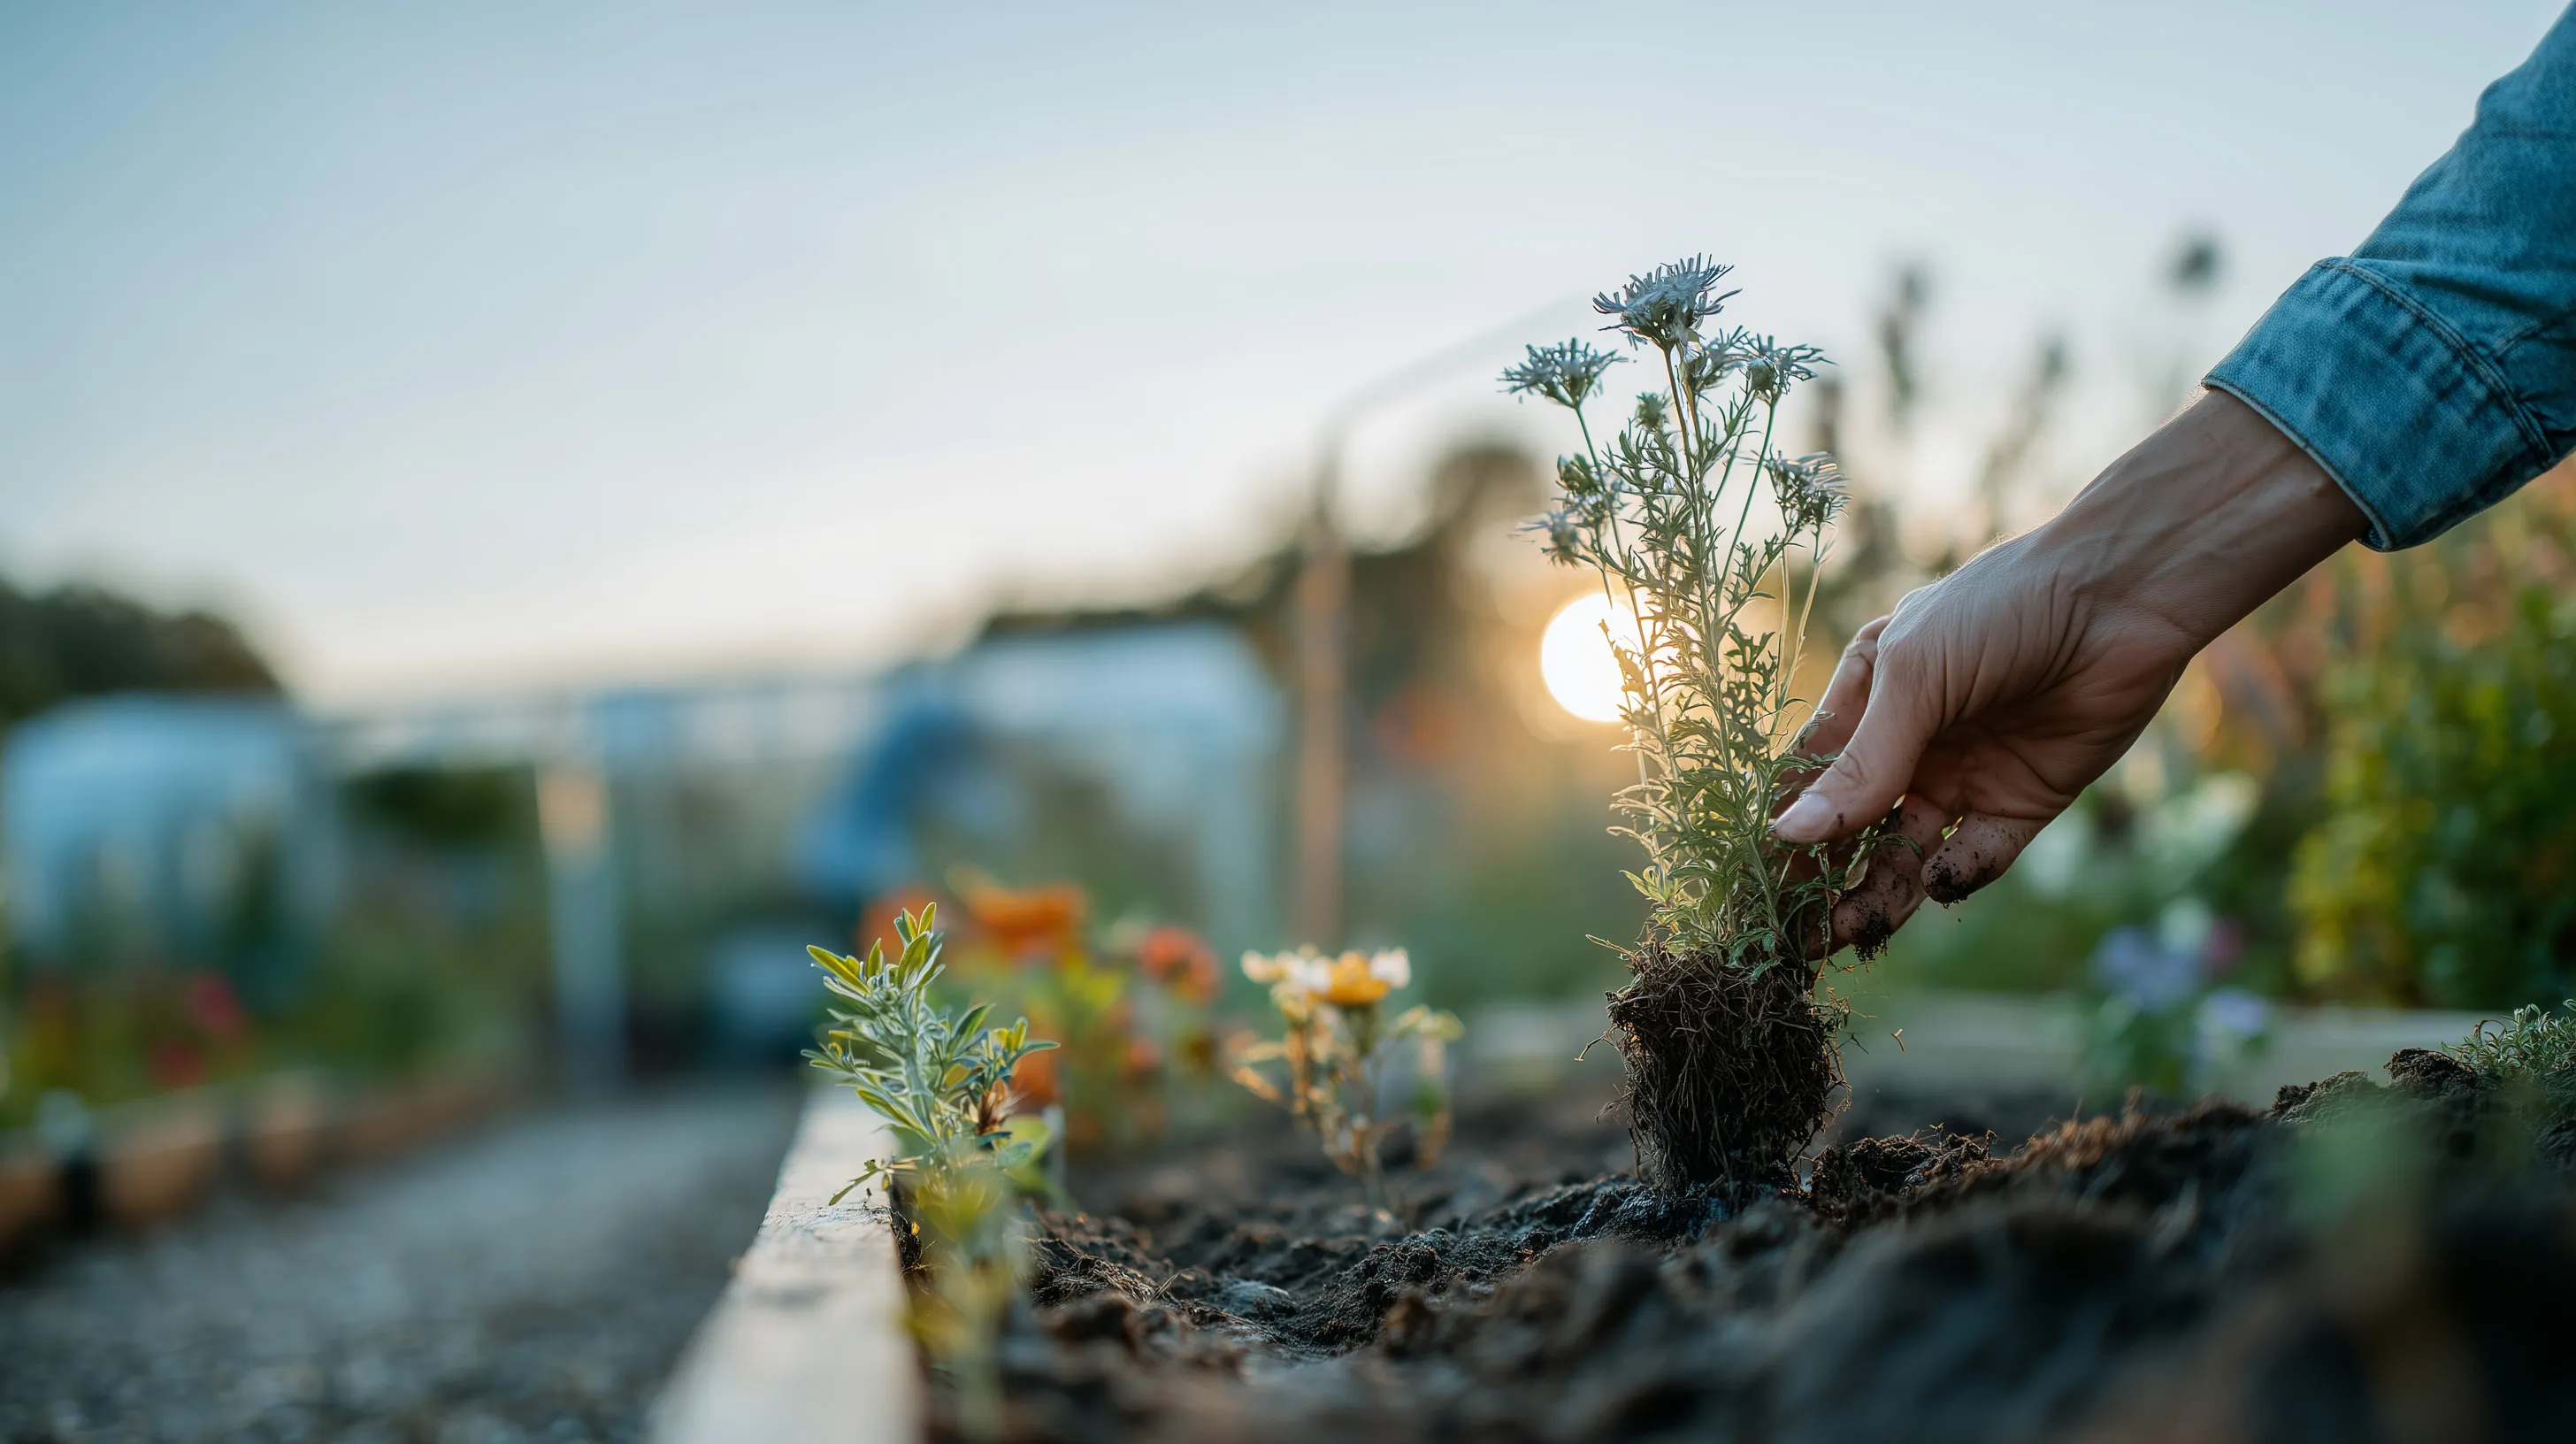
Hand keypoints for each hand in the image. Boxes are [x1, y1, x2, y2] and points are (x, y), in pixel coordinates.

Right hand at [1776, 390, 2366, 950]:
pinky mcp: (2021, 804)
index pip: (1807, 779)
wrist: (2121, 599)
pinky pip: (1978, 856)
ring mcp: (1963, 776)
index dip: (1781, 831)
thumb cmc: (1999, 611)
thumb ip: (1861, 765)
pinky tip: (1940, 881)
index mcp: (1865, 700)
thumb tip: (1789, 837)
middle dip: (1824, 879)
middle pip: (1852, 828)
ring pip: (1907, 853)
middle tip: (1800, 933)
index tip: (1754, 885)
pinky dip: (1957, 875)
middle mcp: (1909, 744)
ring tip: (1857, 929)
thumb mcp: (1915, 680)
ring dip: (1882, 891)